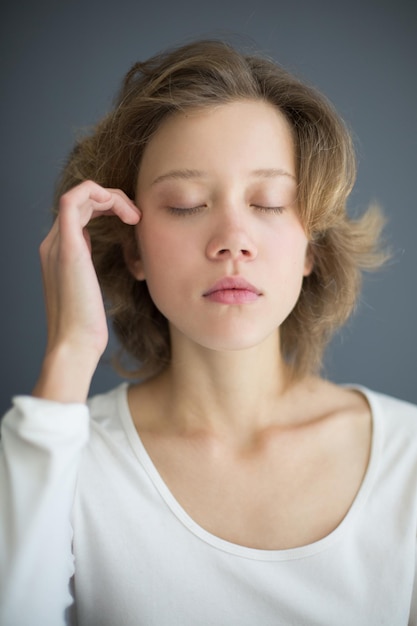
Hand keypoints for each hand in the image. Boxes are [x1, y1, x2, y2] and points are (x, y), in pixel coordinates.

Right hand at [33, 180, 140, 401]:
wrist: (74, 345)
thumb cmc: (87, 326)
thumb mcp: (90, 291)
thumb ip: (90, 271)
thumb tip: (100, 263)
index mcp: (59, 252)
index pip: (80, 211)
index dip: (107, 206)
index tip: (133, 221)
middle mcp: (53, 243)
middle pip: (81, 200)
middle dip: (112, 199)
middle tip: (137, 216)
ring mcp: (57, 244)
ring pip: (79, 195)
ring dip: (111, 197)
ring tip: (135, 216)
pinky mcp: (68, 248)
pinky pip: (73, 200)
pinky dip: (100, 194)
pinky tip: (128, 214)